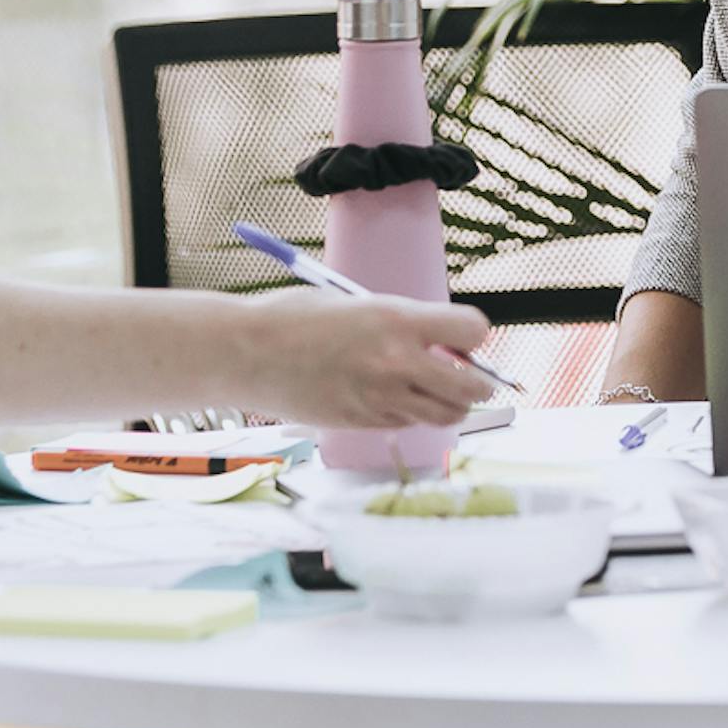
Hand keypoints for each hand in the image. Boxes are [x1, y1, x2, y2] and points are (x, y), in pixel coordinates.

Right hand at [247, 293, 500, 427]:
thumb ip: (401, 321)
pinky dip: (413, 414)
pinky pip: (409, 423)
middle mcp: (396, 362)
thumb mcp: (356, 303)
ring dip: (451, 404)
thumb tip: (439, 338)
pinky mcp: (364, 422)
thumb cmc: (295, 318)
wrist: (247, 353)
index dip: (475, 335)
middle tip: (471, 376)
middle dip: (480, 382)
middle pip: (473, 387)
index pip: (473, 331)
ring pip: (447, 415)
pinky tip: (394, 397)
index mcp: (397, 321)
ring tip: (438, 390)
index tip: (465, 337)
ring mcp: (381, 398)